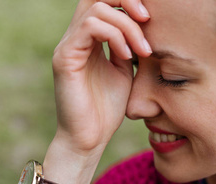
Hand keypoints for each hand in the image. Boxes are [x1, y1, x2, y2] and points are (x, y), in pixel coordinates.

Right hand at [52, 0, 151, 154]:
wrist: (89, 138)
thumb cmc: (106, 109)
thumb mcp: (124, 71)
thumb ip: (127, 47)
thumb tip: (142, 26)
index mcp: (88, 40)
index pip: (103, 2)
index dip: (128, 2)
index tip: (151, 20)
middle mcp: (75, 38)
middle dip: (127, 0)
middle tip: (148, 19)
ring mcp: (68, 46)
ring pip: (96, 9)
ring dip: (127, 26)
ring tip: (143, 51)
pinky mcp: (64, 58)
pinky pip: (90, 28)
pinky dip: (115, 36)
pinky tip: (128, 56)